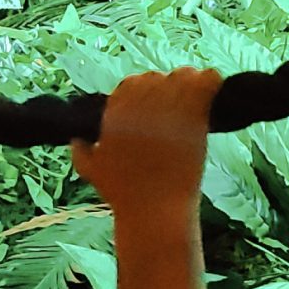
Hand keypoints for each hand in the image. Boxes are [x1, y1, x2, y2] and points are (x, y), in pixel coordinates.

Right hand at [71, 68, 221, 212]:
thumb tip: (76, 138)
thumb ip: (81, 151)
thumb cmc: (124, 195)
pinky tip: (212, 87)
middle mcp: (138, 105)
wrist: (154, 211)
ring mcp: (166, 108)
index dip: (143, 95)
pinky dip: (210, 81)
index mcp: (115, 112)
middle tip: (175, 108)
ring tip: (193, 98)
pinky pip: (204, 84)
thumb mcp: (92, 172)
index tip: (153, 108)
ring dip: (187, 84)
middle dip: (165, 89)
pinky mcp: (192, 116)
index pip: (130, 86)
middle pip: (155, 79)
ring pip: (180, 77)